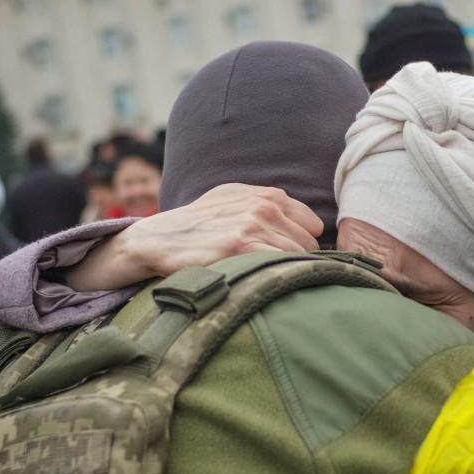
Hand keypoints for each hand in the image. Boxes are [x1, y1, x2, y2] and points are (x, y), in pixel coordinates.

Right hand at [66, 183, 323, 290]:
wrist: (160, 238)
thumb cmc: (200, 223)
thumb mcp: (234, 200)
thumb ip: (269, 205)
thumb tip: (308, 225)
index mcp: (268, 195)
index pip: (313, 224)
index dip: (302, 241)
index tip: (287, 254)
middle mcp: (265, 206)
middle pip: (309, 243)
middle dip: (296, 257)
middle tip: (272, 268)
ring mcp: (255, 225)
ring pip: (298, 256)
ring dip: (286, 269)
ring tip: (263, 274)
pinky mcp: (243, 246)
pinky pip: (281, 265)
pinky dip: (275, 275)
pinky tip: (258, 278)